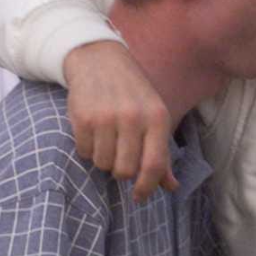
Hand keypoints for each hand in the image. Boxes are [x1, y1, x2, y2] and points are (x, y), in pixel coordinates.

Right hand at [64, 40, 176, 200]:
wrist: (99, 58)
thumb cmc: (133, 92)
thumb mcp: (154, 115)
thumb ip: (162, 152)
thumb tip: (172, 187)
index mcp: (157, 117)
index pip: (154, 165)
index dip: (146, 187)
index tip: (139, 197)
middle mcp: (133, 117)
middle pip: (125, 170)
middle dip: (121, 171)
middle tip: (120, 157)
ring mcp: (107, 117)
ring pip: (103, 164)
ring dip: (103, 159)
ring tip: (107, 139)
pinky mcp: (83, 118)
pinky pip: (84, 152)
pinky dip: (87, 148)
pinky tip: (92, 131)